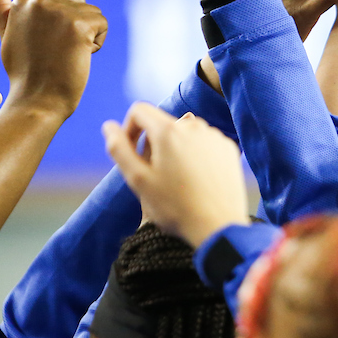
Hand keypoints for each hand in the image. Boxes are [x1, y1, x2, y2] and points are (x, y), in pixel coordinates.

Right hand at [0, 0, 107, 116]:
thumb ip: (0, 7)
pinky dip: (96, 44)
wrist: (37, 101)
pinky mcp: (78, 24)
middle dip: (73, 27)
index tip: (45, 44)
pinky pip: (102, 24)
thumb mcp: (7, 35)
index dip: (59, 21)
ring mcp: (59, 12)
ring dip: (86, 35)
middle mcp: (39, 1)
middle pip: (77, 3)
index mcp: (21, 1)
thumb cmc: (24, 73)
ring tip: (65, 55)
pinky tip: (78, 57)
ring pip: (92, 13)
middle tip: (55, 53)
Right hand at [103, 104, 248, 247]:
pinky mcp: (228, 148)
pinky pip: (204, 143)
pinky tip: (197, 180)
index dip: (129, 128)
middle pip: (163, 123)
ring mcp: (214, 136)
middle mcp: (194, 126)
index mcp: (168, 131)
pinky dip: (196, 154)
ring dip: (175, 148)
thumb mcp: (138, 180)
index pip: (139, 110)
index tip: (132, 152)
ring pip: (184, 132)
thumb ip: (119, 149)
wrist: (218, 226)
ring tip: (178, 179)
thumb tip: (108, 126)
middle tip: (155, 174)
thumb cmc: (175, 207)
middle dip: (153, 142)